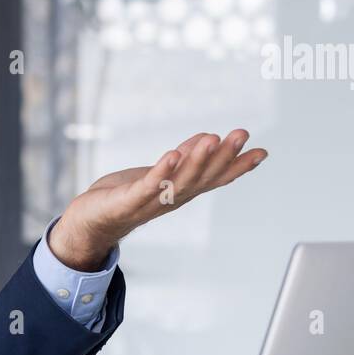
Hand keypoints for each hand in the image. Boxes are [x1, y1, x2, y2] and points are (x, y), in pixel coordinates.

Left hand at [49, 130, 266, 269]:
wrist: (91, 221)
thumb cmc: (127, 196)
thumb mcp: (162, 173)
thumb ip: (185, 158)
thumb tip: (209, 139)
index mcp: (183, 191)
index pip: (215, 178)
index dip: (238, 166)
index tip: (262, 152)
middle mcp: (172, 198)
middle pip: (203, 177)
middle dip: (224, 156)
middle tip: (241, 133)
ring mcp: (151, 201)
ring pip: (180, 180)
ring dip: (197, 159)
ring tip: (212, 138)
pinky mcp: (128, 200)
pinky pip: (148, 186)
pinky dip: (161, 171)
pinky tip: (172, 154)